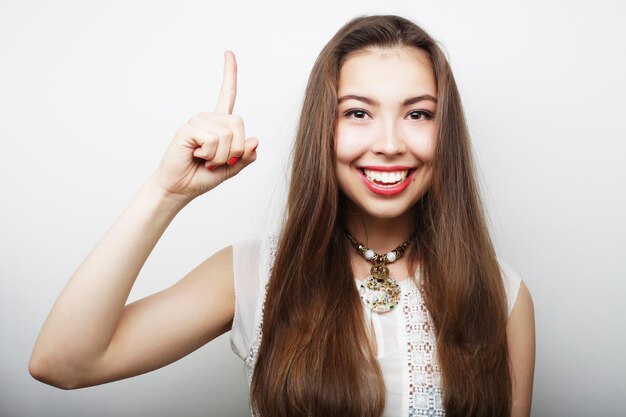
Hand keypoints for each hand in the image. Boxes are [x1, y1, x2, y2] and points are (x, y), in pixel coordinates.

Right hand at [152, 51, 257, 201]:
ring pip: (227, 135)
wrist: (180, 188)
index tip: (229, 53)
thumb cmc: (202, 176)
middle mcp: (209, 119)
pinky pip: (213, 139)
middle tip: (220, 161)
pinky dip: (210, 155)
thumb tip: (255, 140)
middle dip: (236, 150)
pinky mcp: (188, 128)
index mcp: (220, 125)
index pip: (227, 94)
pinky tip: (196, 156)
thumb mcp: (232, 168)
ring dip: (221, 156)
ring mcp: (197, 122)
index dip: (229, 74)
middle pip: (239, 123)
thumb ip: (246, 156)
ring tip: (205, 160)